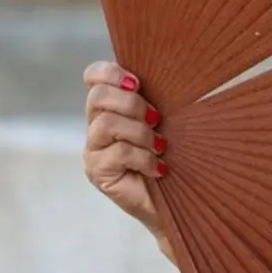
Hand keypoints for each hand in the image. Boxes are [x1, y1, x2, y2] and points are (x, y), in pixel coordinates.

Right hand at [82, 61, 172, 259]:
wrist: (178, 201)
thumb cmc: (175, 156)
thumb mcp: (166, 121)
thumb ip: (155, 99)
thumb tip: (171, 71)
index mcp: (111, 106)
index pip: (93, 75)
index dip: (110, 72)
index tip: (137, 83)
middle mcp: (96, 125)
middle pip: (98, 96)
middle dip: (132, 104)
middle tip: (156, 119)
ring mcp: (93, 149)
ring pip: (107, 123)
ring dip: (141, 133)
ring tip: (159, 147)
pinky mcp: (97, 171)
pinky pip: (118, 152)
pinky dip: (143, 157)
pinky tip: (158, 168)